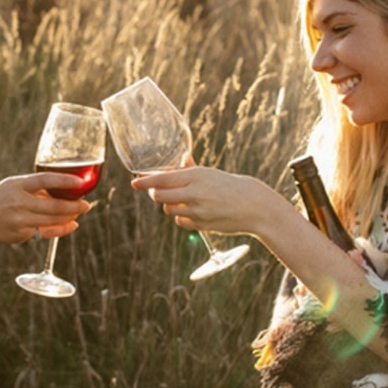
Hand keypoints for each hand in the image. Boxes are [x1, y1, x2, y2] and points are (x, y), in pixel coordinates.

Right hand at [0, 172, 90, 245]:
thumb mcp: (11, 186)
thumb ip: (33, 188)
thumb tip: (60, 190)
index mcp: (17, 186)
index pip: (45, 180)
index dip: (64, 180)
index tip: (80, 181)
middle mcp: (19, 203)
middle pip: (54, 205)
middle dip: (74, 206)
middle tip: (87, 204)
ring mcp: (20, 221)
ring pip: (53, 220)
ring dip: (70, 217)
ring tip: (80, 212)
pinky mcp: (21, 235)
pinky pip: (46, 232)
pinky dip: (60, 228)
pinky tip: (70, 225)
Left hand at [132, 166, 271, 236]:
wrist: (253, 206)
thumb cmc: (230, 186)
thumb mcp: (210, 174)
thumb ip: (191, 170)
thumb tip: (180, 162)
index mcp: (195, 176)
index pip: (162, 179)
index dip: (145, 181)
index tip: (134, 182)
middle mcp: (193, 193)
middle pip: (159, 196)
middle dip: (156, 194)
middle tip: (159, 191)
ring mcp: (196, 211)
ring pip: (168, 210)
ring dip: (170, 205)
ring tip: (184, 200)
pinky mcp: (200, 225)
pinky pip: (180, 221)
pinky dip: (182, 217)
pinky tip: (194, 211)